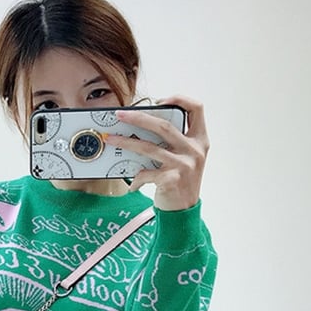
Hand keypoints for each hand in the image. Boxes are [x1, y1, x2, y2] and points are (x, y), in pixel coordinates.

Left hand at [104, 95, 208, 210]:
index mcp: (200, 140)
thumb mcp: (185, 158)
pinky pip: (146, 173)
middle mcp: (194, 150)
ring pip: (149, 147)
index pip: (196, 109)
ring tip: (111, 139)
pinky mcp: (172, 180)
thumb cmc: (181, 182)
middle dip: (138, 117)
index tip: (160, 100)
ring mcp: (184, 165)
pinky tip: (132, 184)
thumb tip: (142, 126)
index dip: (179, 99)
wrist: (185, 211)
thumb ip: (174, 142)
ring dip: (126, 142)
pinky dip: (136, 179)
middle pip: (163, 125)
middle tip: (120, 114)